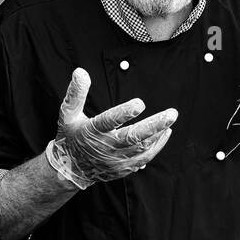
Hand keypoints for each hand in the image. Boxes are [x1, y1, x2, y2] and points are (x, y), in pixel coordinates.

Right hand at [47, 68, 176, 189]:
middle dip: (154, 125)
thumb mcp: (68, 113)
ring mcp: (115, 159)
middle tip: (172, 114)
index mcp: (92, 131)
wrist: (71, 168)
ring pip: (142, 148)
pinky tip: (164, 134)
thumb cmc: (71, 136)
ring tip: (170, 120)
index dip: (124, 113)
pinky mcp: (123, 168)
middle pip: (133, 137)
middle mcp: (105, 147)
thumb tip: (80, 71)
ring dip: (158, 134)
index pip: (108, 121)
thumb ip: (76, 93)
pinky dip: (156, 147)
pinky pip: (144, 158)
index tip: (140, 103)